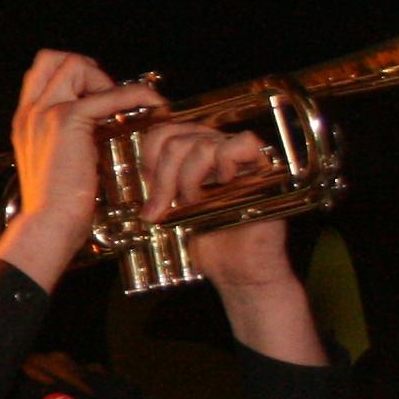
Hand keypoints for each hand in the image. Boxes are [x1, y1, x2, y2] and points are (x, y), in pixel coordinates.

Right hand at [0, 49, 159, 275]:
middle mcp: (31, 112)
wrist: (48, 224)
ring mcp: (46, 114)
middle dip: (87, 69)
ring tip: (122, 105)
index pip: (41, 73)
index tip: (95, 97)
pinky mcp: (67, 121)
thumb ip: (66, 142)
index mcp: (25, 121)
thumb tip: (92, 133)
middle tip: (107, 96)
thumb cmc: (56, 207)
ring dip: (105, 79)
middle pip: (53, 58)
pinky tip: (153, 104)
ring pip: (74, 64)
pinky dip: (136, 94)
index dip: (72, 76)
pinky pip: (109, 95)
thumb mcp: (55, 165)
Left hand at [142, 119, 296, 291]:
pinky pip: (242, 143)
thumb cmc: (205, 241)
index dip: (148, 153)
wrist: (237, 269)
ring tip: (192, 203)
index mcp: (193, 153)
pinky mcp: (264, 166)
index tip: (145, 183)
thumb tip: (134, 168)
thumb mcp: (170, 206)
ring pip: (201, 144)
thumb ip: (157, 182)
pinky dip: (224, 162)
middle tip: (161, 206)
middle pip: (177, 138)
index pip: (164, 129)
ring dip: (189, 178)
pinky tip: (222, 185)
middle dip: (162, 176)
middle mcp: (217, 147)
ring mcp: (240, 156)